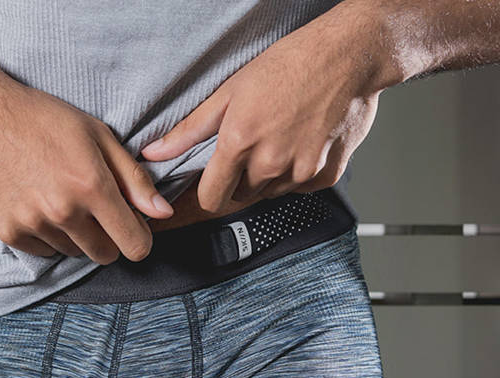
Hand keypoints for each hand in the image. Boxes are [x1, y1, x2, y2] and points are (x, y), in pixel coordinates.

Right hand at [0, 84, 173, 263]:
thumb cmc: (42, 118)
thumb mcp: (97, 135)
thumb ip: (133, 178)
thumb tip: (163, 212)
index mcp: (92, 186)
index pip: (133, 245)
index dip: (140, 239)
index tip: (134, 229)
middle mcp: (63, 212)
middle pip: (104, 255)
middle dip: (108, 237)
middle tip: (95, 209)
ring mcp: (33, 224)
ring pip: (72, 253)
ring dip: (75, 235)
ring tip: (60, 198)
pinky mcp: (7, 231)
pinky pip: (42, 251)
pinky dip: (46, 236)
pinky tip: (38, 204)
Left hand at [140, 13, 382, 211]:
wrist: (348, 56)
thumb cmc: (288, 65)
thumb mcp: (229, 91)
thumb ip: (189, 130)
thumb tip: (153, 154)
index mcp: (239, 144)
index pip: (211, 199)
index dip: (208, 192)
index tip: (213, 181)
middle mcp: (270, 164)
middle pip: (241, 196)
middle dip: (240, 178)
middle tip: (253, 144)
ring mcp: (301, 172)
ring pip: (271, 193)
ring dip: (269, 177)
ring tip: (279, 138)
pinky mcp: (327, 174)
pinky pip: (302, 188)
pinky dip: (299, 173)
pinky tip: (302, 143)